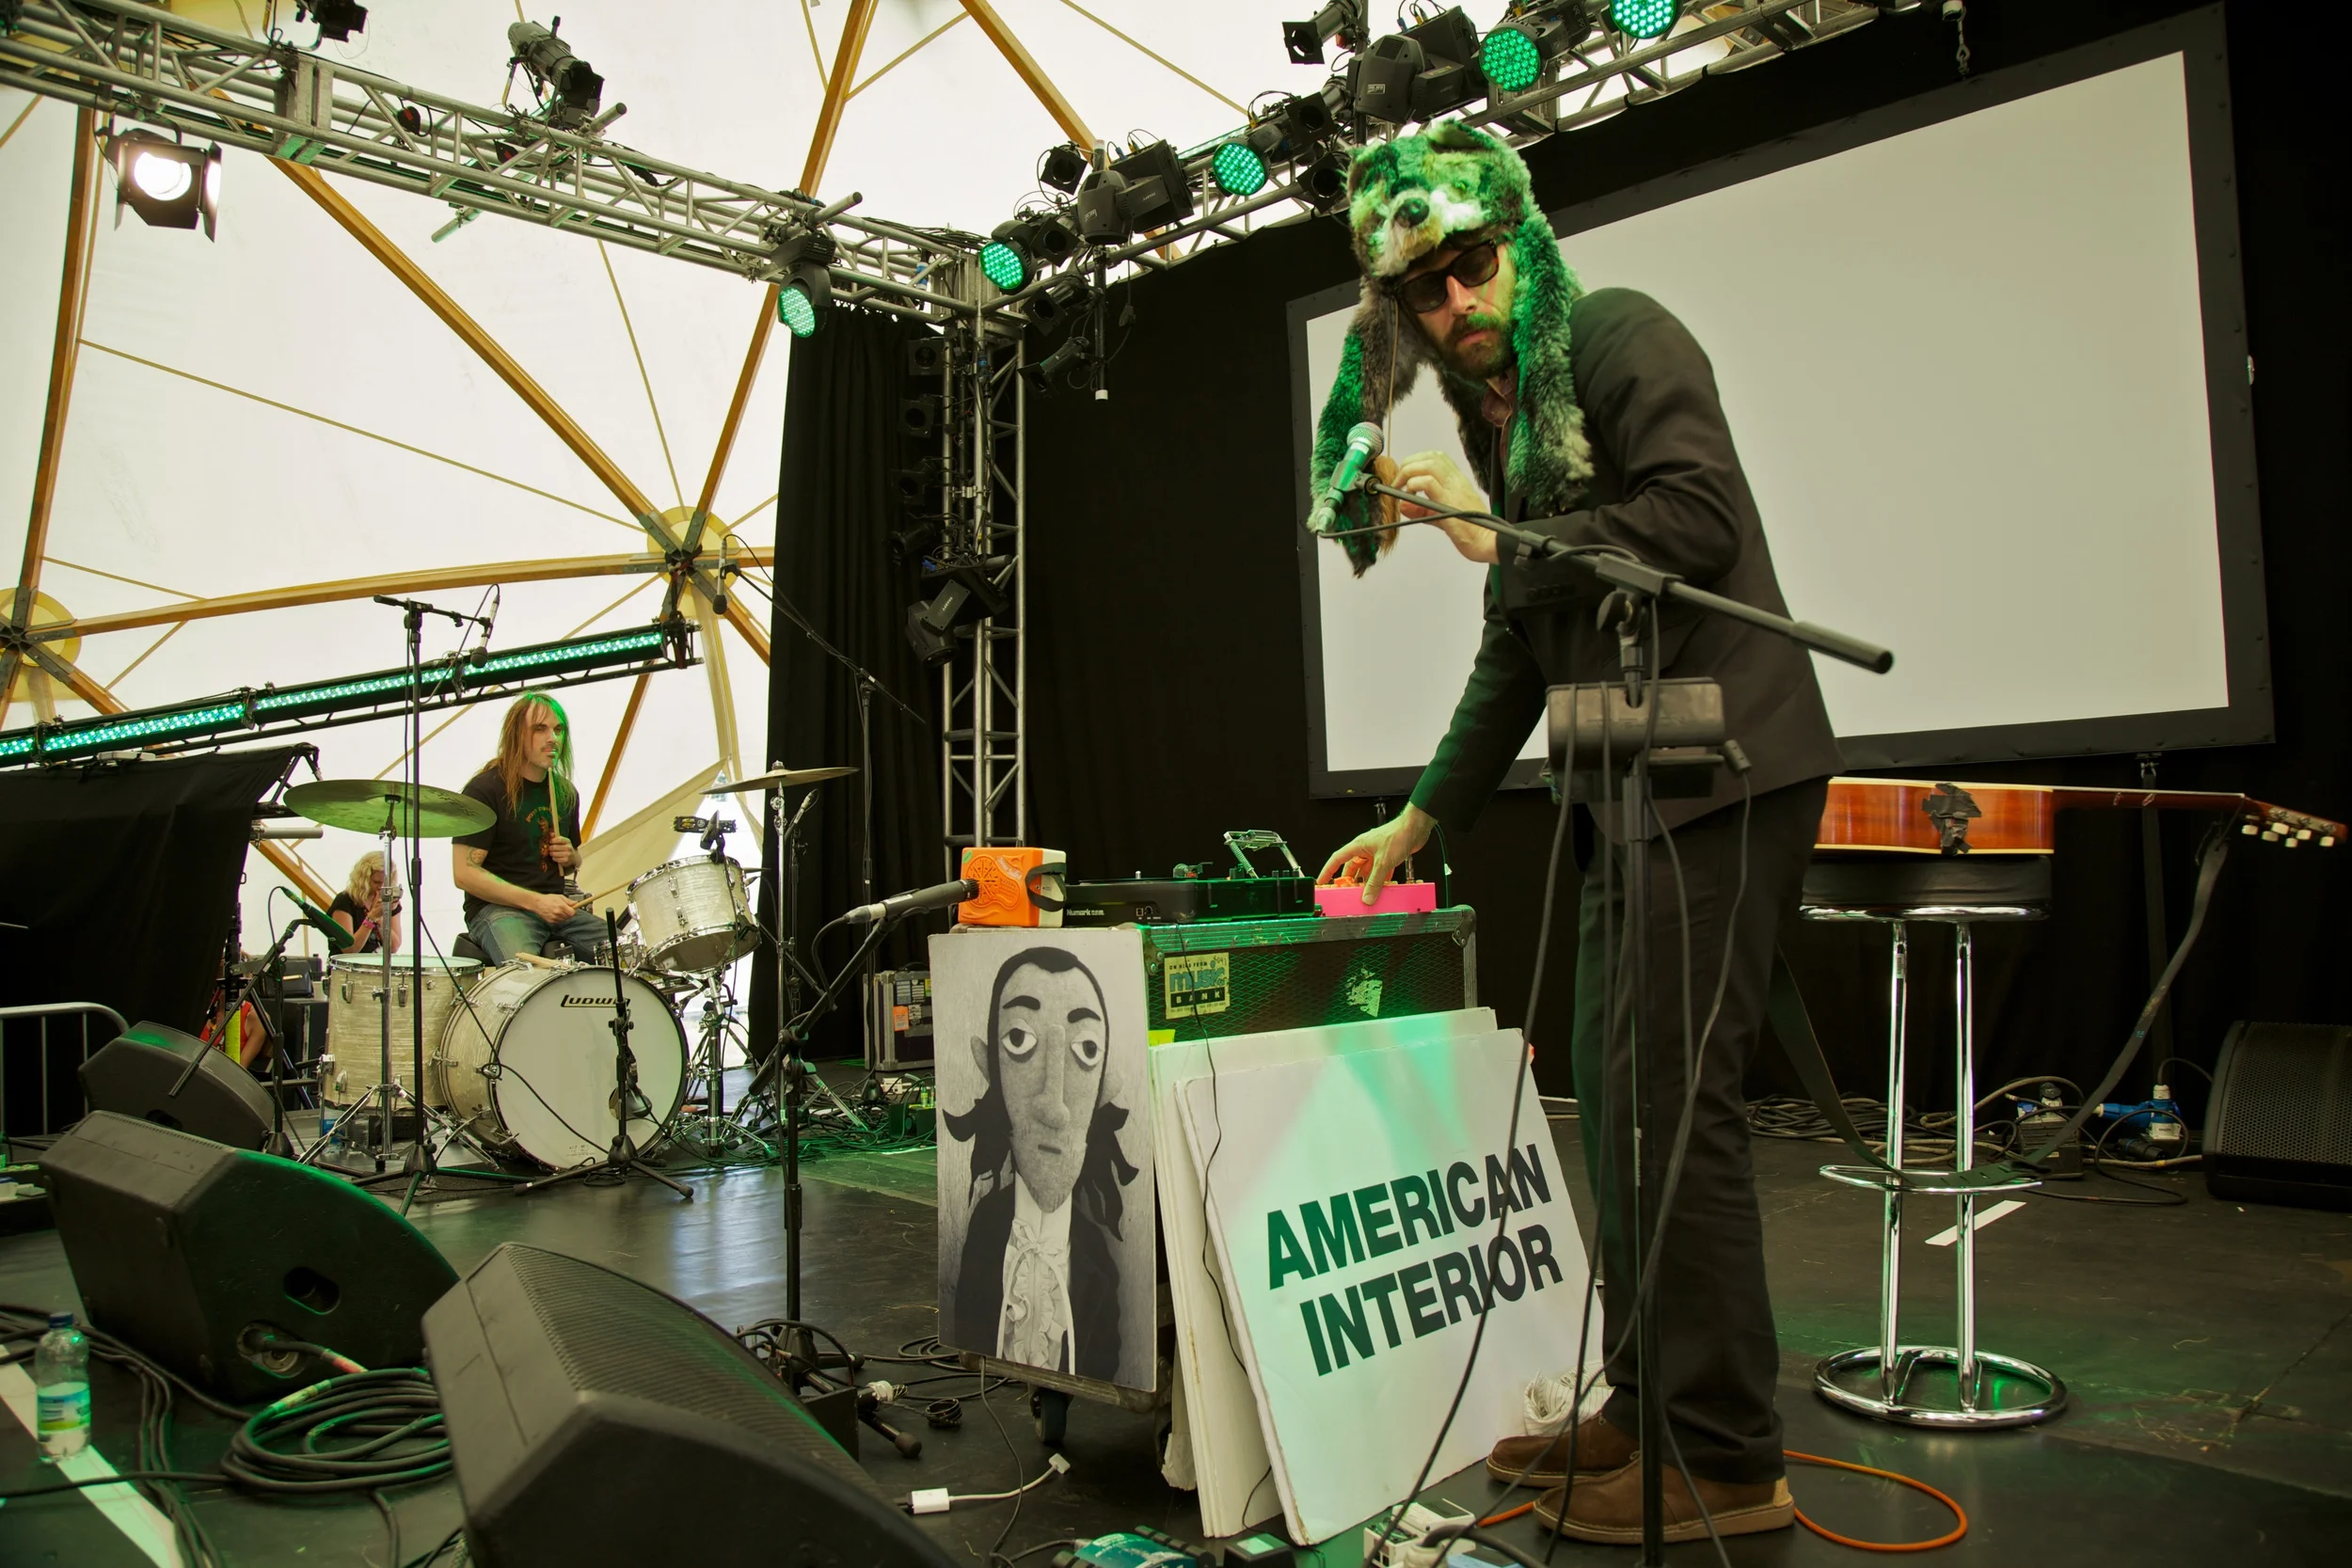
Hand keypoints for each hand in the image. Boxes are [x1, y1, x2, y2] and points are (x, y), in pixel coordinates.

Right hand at [533, 891, 583, 922]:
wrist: (537, 903)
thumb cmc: (548, 899)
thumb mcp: (560, 897)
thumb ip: (568, 901)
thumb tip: (576, 903)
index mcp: (561, 906)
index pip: (572, 913)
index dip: (574, 911)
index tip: (573, 909)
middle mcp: (558, 913)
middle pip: (569, 917)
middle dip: (569, 913)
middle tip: (565, 909)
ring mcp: (554, 918)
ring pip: (564, 920)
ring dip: (564, 916)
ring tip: (559, 911)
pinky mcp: (551, 921)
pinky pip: (559, 921)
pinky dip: (559, 918)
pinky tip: (556, 914)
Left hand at [544, 834, 578, 868]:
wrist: (573, 857)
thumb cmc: (565, 848)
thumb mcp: (563, 842)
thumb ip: (556, 837)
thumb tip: (551, 834)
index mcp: (568, 841)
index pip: (559, 839)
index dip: (553, 840)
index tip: (550, 842)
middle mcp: (569, 847)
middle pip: (555, 847)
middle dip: (550, 848)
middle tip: (550, 849)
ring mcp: (568, 854)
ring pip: (554, 853)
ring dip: (551, 853)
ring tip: (552, 853)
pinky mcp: (566, 860)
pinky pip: (555, 859)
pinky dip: (554, 858)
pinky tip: (555, 857)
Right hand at [1317, 803, 1436, 905]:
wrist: (1415, 828)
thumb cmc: (1398, 834)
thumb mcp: (1383, 862)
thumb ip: (1374, 881)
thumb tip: (1367, 896)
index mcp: (1358, 846)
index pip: (1337, 859)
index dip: (1328, 870)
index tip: (1322, 880)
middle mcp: (1365, 849)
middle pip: (1352, 868)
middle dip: (1350, 881)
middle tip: (1347, 892)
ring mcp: (1376, 853)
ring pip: (1367, 871)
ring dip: (1367, 882)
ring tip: (1366, 893)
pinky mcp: (1387, 856)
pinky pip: (1379, 871)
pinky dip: (1380, 879)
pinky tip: (1383, 887)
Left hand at [1390, 450, 1497, 564]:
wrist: (1488, 542)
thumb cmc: (1470, 530)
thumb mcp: (1442, 517)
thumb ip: (1421, 510)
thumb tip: (1402, 504)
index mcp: (1457, 481)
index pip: (1437, 457)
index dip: (1417, 461)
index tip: (1405, 476)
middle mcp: (1457, 480)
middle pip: (1431, 456)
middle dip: (1409, 464)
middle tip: (1398, 482)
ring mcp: (1454, 488)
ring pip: (1429, 463)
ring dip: (1409, 472)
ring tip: (1401, 488)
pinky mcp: (1450, 501)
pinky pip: (1428, 482)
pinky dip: (1414, 485)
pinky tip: (1410, 497)